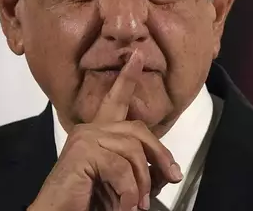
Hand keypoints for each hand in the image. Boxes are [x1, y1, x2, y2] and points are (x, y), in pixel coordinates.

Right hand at [28, 51, 182, 210]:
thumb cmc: (87, 203)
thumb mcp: (124, 185)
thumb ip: (142, 171)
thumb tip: (169, 171)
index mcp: (97, 134)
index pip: (114, 100)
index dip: (127, 78)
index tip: (137, 56)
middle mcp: (88, 130)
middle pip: (137, 130)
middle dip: (159, 155)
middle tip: (170, 178)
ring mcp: (84, 139)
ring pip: (133, 151)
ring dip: (141, 184)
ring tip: (136, 205)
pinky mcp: (82, 152)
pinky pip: (121, 167)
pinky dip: (129, 191)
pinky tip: (124, 205)